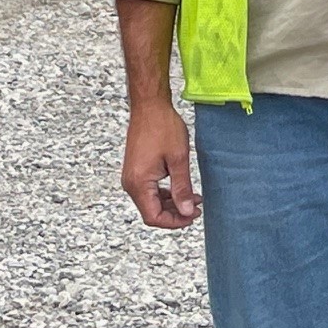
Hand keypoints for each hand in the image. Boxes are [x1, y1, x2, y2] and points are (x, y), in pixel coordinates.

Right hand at [121, 98, 201, 228]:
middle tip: (197, 207)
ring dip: (171, 203)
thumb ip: (182, 188)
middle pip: (151, 212)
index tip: (193, 215)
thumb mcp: (179, 159)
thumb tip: (186, 211)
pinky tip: (181, 188)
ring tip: (193, 198)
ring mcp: (131, 177)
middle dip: (175, 213)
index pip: (153, 217)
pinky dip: (165, 193)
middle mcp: (130, 183)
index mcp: (138, 184)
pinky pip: (149, 190)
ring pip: (151, 201)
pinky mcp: (136, 170)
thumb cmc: (163, 127)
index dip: (174, 222)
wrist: (149, 105)